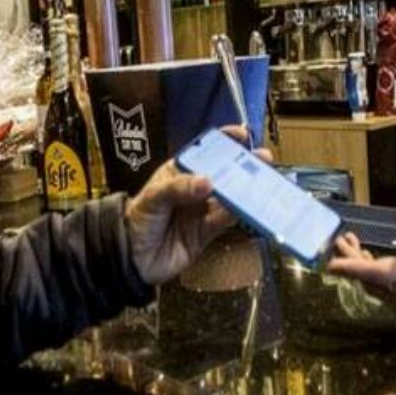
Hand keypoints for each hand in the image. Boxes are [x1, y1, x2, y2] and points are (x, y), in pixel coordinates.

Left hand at [126, 126, 272, 285]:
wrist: (130, 260)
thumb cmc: (136, 220)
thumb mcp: (153, 198)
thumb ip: (179, 189)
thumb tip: (207, 182)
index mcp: (179, 172)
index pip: (204, 152)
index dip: (223, 141)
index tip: (241, 135)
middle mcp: (193, 189)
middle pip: (223, 174)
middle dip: (244, 165)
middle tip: (263, 158)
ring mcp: (201, 211)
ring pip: (229, 197)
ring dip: (246, 190)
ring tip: (264, 182)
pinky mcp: (206, 232)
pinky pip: (226, 220)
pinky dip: (239, 214)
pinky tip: (249, 206)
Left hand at [326, 206, 395, 309]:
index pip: (374, 273)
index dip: (351, 268)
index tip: (330, 265)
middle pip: (369, 280)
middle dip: (351, 261)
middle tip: (341, 240)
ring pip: (374, 287)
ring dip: (360, 268)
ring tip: (352, 243)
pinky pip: (383, 291)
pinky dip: (371, 276)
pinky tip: (369, 258)